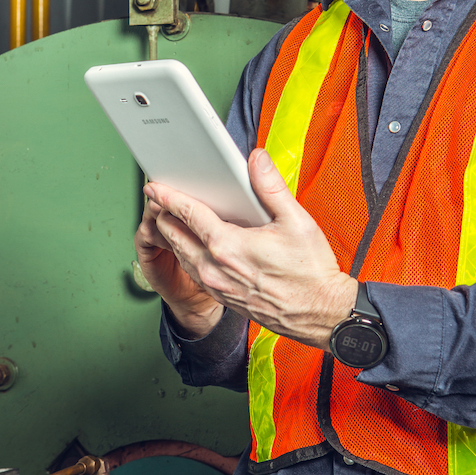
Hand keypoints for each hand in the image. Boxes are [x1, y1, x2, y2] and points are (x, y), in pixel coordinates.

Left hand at [144, 148, 357, 347]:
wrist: (320, 313)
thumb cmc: (311, 272)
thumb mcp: (296, 221)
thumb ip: (271, 187)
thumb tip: (257, 160)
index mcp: (228, 246)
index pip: (188, 214)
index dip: (168, 197)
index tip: (155, 186)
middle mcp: (216, 268)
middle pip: (176, 236)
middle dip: (164, 215)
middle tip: (157, 198)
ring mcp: (217, 286)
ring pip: (182, 256)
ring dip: (172, 236)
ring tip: (169, 219)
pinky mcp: (223, 298)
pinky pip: (193, 272)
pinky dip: (185, 255)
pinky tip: (192, 247)